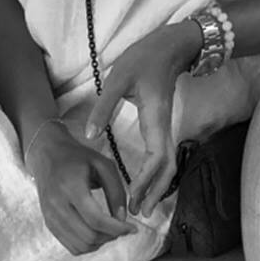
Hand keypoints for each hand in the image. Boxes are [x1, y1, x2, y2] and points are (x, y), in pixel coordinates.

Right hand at [24, 120, 136, 256]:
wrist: (48, 156)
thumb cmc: (78, 159)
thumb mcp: (103, 165)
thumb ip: (116, 191)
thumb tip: (122, 219)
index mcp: (71, 187)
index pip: (96, 219)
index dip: (117, 228)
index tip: (133, 228)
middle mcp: (57, 205)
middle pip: (89, 236)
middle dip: (111, 236)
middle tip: (122, 228)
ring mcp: (51, 217)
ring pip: (81, 246)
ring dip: (101, 242)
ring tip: (110, 229)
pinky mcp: (49, 224)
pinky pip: (72, 246)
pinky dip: (88, 245)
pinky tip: (96, 232)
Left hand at [85, 20, 200, 213]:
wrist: (169, 46)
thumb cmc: (144, 59)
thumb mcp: (118, 79)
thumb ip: (104, 108)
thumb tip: (90, 136)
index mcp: (155, 120)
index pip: (157, 159)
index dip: (146, 182)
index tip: (132, 199)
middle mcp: (164, 128)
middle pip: (167, 169)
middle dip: (155, 193)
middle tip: (139, 214)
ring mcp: (165, 128)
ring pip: (168, 165)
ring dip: (157, 187)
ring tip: (142, 207)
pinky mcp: (161, 127)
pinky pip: (164, 157)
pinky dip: (156, 175)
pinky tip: (145, 185)